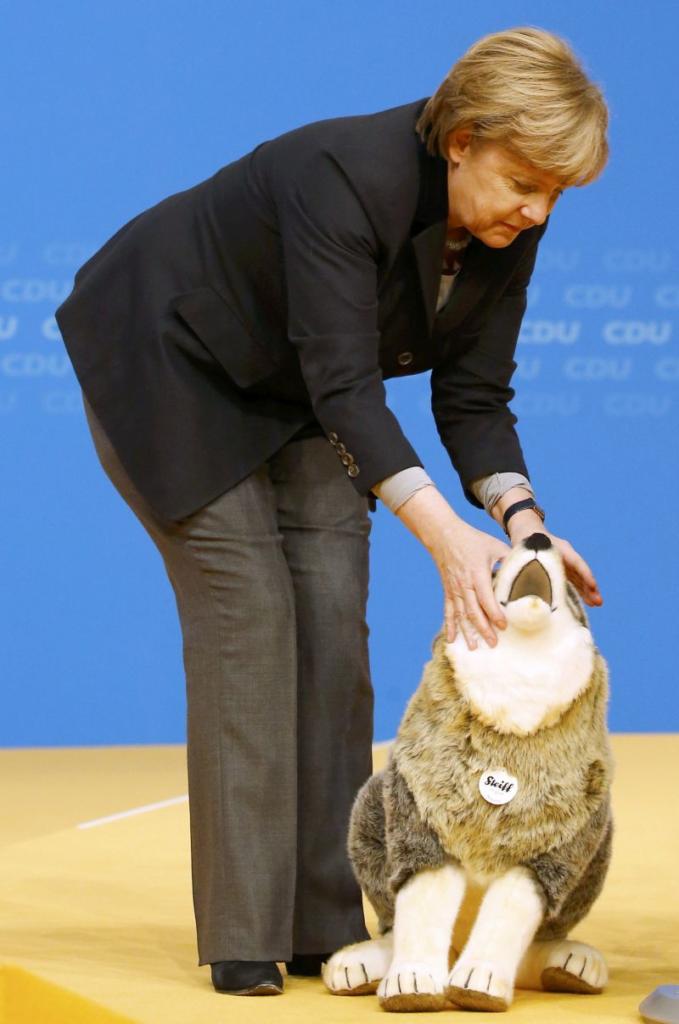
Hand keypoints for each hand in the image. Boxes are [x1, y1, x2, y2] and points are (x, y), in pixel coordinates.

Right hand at [395, 487, 510, 649]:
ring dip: (467, 632)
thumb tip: (527, 569)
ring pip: (461, 614)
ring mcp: (454, 589)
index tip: (504, 625)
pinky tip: (452, 639)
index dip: (494, 613)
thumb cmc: (471, 540)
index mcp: (477, 573)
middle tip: (494, 643)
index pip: (486, 598)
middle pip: (473, 611)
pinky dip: (450, 626)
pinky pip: (449, 611)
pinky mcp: (448, 591)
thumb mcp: (493, 545)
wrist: (443, 536)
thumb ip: (509, 559)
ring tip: (474, 647)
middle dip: (483, 629)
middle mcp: (464, 584)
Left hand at [507, 515, 602, 606]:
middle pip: (581, 572)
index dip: (585, 575)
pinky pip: (573, 580)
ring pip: (579, 577)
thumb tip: (529, 585)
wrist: (527, 530)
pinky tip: (585, 601)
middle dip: (590, 587)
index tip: (594, 587)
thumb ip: (531, 564)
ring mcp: (565, 561)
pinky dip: (579, 590)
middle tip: (599, 603)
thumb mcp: (528, 551)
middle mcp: (566, 555)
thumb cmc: (526, 541)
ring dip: (587, 591)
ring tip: (596, 604)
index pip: (576, 562)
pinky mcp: (562, 568)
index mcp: (560, 548)